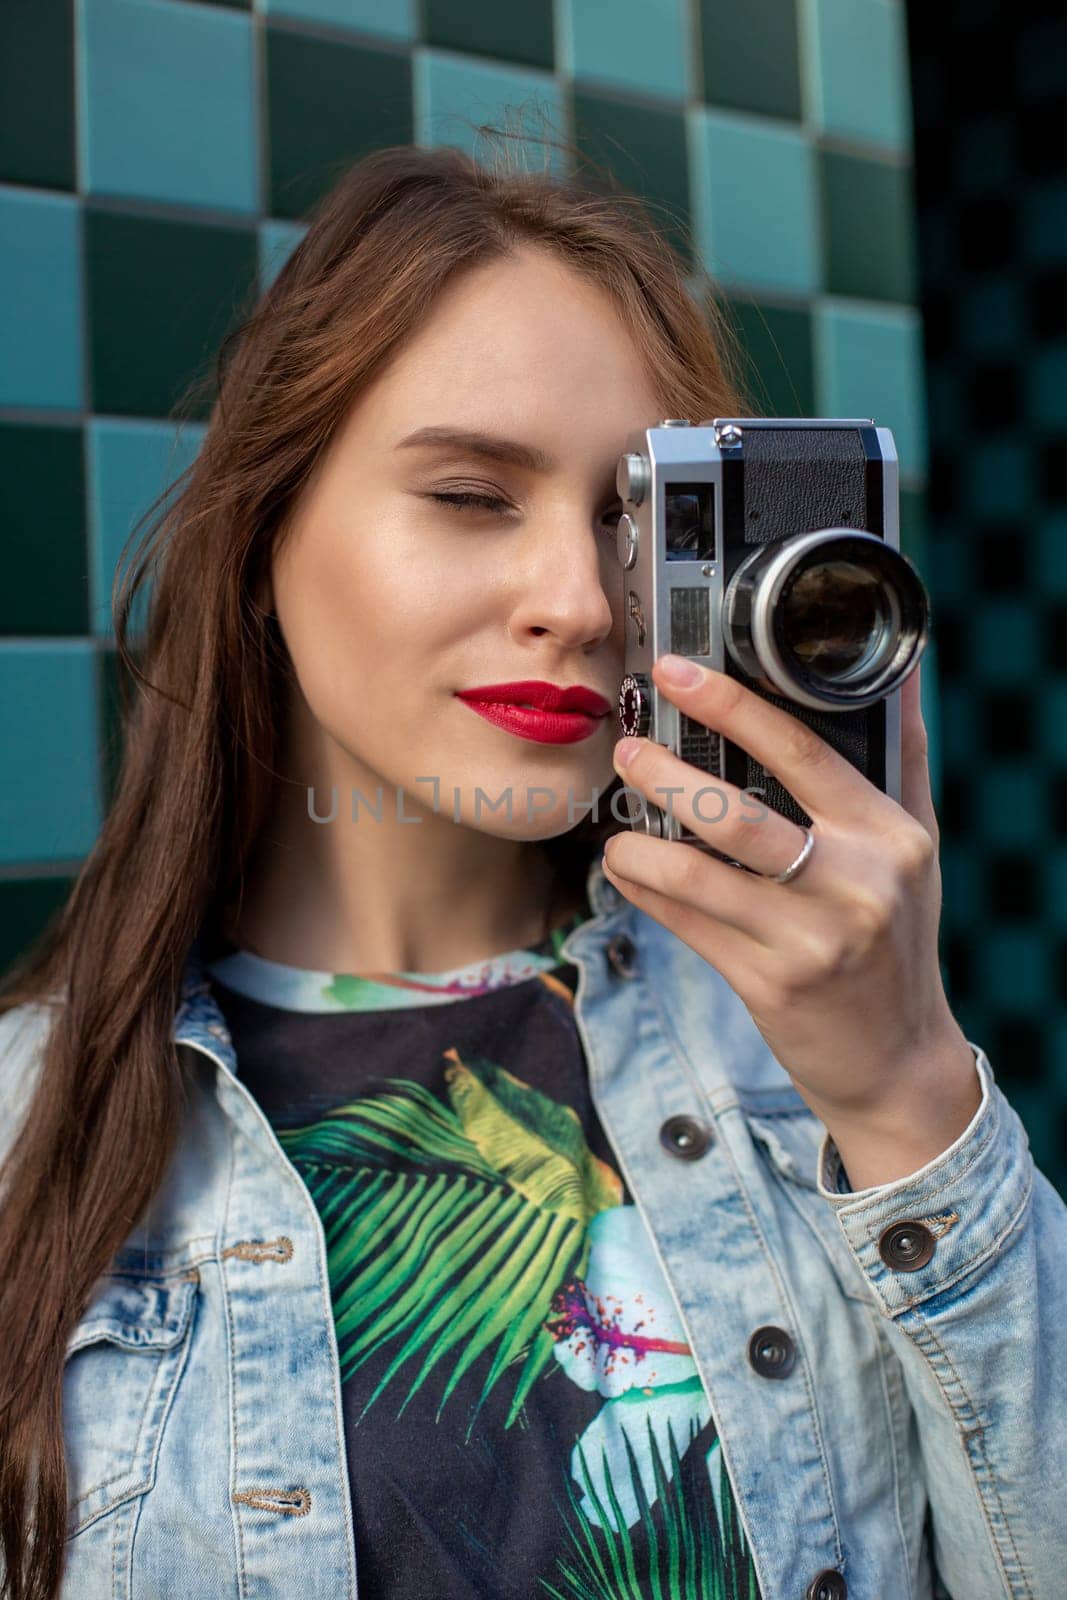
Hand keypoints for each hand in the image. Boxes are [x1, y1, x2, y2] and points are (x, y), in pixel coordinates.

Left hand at [602, 654, 969, 1127]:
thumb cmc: (897, 936)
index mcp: (890, 835)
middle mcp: (856, 883)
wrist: (898, 1059)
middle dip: (667, 775)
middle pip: (737, 813)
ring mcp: (811, 938)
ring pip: (698, 874)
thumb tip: (905, 666)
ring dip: (640, 845)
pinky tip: (626, 872)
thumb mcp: (914, 848)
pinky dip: (646, 893)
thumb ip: (902, 757)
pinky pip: (687, 924)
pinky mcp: (770, 985)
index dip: (733, 706)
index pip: (803, 752)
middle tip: (627, 749)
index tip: (678, 673)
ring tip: (616, 828)